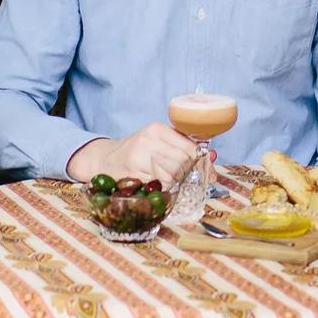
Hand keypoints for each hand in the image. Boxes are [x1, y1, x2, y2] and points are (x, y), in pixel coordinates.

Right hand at [68, 124, 198, 186]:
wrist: (104, 159)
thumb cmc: (137, 150)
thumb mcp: (158, 141)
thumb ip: (183, 146)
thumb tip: (213, 157)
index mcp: (156, 129)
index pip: (189, 147)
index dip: (202, 162)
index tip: (208, 171)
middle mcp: (147, 141)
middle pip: (183, 162)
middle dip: (189, 173)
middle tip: (189, 179)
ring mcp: (139, 158)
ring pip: (173, 175)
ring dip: (177, 182)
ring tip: (171, 180)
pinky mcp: (133, 175)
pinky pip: (160, 185)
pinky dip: (165, 189)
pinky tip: (161, 185)